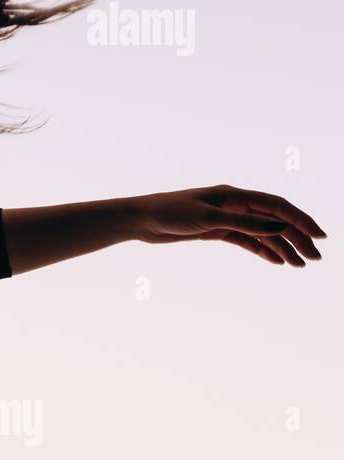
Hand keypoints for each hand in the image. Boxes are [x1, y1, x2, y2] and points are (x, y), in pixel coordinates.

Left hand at [133, 184, 326, 265]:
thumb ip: (244, 223)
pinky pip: (246, 240)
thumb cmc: (169, 213)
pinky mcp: (216, 231)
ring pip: (262, 232)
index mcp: (235, 195)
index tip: (319, 236)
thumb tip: (280, 226)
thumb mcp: (209, 219)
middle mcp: (234, 205)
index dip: (300, 219)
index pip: (277, 206)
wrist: (141, 220)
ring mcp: (226, 218)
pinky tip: (277, 262)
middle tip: (314, 258)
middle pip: (274, 220)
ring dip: (282, 247)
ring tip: (300, 265)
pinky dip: (263, 250)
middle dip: (296, 238)